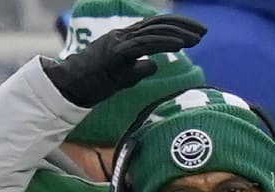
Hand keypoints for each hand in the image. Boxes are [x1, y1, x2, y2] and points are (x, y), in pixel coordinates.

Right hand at [42, 14, 205, 107]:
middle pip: (158, 23)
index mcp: (124, 39)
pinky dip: (165, 42)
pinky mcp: (118, 51)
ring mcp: (120, 42)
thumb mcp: (122, 77)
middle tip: (203, 31)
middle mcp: (123, 35)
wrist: (70, 86)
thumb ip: (138, 69)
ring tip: (197, 38)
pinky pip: (146, 43)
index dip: (176, 27)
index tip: (194, 34)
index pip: (154, 27)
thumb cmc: (93, 83)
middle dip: (183, 25)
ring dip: (179, 33)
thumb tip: (154, 66)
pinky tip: (180, 44)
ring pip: (154, 31)